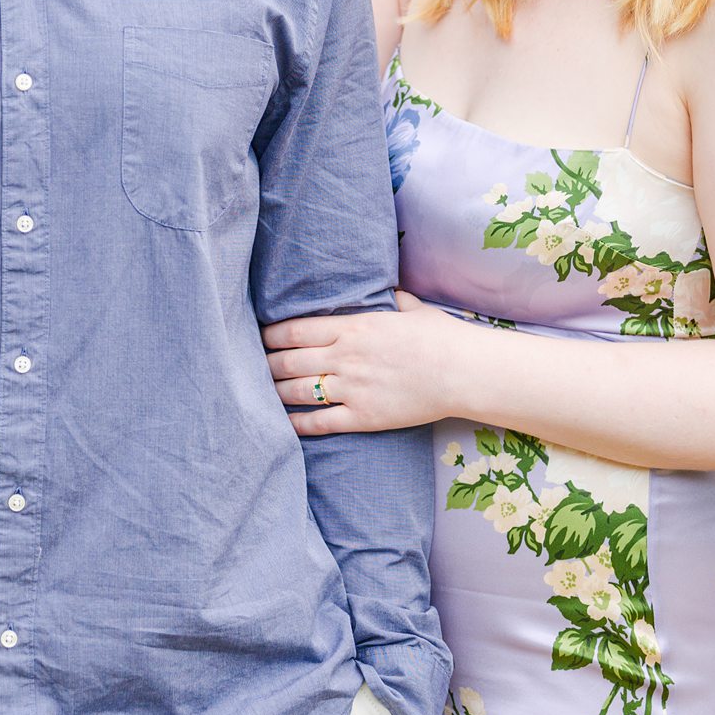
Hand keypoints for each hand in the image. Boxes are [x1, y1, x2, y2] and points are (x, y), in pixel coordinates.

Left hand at [263, 290, 460, 434]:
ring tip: (261, 392)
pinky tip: (284, 423)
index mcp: (354, 327)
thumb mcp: (413, 308)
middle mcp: (346, 357)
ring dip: (274, 392)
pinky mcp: (363, 416)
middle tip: (251, 366)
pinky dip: (297, 424)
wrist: (463, 372)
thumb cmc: (442, 337)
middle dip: (265, 364)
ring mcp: (353, 388)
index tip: (258, 337)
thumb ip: (393, 299)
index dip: (271, 335)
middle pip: (290, 360)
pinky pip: (320, 422)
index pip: (297, 329)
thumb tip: (389, 290)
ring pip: (298, 391)